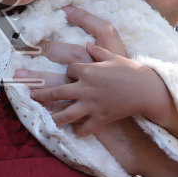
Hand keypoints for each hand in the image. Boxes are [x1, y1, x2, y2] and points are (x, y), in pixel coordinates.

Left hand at [18, 44, 171, 136]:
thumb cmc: (130, 70)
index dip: (68, 72)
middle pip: (57, 92)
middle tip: (32, 95)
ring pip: (66, 114)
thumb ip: (97, 52)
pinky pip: (86, 128)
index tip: (71, 74)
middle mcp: (85, 88)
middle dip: (42, 93)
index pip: (68, 70)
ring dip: (55, 118)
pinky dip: (80, 131)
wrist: (145, 89)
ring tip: (47, 120)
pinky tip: (76, 131)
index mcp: (87, 71)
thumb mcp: (113, 56)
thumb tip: (87, 45)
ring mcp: (91, 105)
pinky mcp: (100, 118)